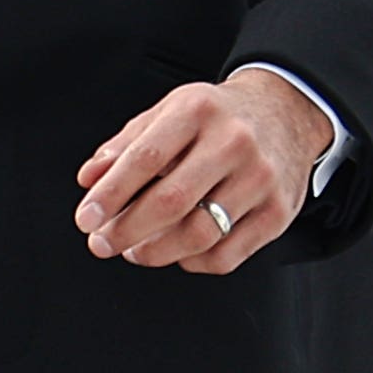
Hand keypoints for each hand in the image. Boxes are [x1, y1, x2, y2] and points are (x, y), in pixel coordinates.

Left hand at [72, 71, 331, 273]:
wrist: (286, 112)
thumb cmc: (219, 116)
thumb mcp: (170, 111)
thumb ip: (126, 145)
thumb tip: (90, 180)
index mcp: (198, 110)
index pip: (145, 158)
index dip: (110, 194)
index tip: (87, 218)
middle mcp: (233, 142)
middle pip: (171, 202)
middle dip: (126, 230)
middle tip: (102, 243)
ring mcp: (260, 179)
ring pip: (198, 235)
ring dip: (155, 252)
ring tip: (135, 249)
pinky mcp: (277, 212)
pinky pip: (226, 255)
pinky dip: (192, 262)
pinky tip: (176, 251)